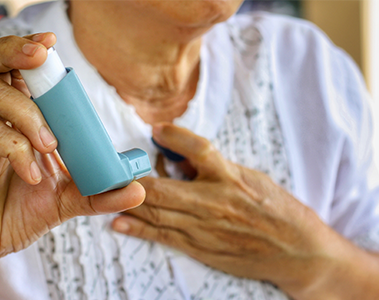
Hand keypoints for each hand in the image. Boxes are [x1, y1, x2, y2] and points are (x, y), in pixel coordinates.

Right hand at [0, 33, 144, 286]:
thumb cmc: (17, 214)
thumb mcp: (65, 200)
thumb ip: (99, 192)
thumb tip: (139, 188)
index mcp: (14, 123)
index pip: (13, 72)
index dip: (27, 50)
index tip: (50, 43)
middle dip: (14, 51)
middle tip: (40, 55)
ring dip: (29, 113)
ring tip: (50, 144)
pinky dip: (18, 150)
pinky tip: (33, 175)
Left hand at [112, 123, 341, 296]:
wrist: (297, 251)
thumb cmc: (276, 210)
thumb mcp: (252, 178)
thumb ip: (217, 168)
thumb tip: (183, 158)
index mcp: (230, 178)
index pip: (199, 148)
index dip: (175, 135)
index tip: (156, 128)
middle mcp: (214, 202)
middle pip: (163, 188)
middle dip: (132, 180)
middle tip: (109, 170)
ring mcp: (205, 228)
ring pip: (157, 213)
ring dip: (128, 203)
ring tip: (104, 194)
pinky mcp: (202, 248)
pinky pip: (165, 237)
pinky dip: (139, 230)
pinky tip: (120, 223)